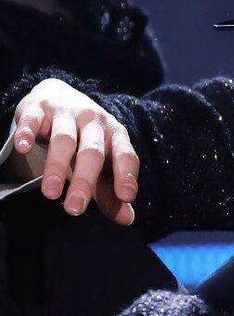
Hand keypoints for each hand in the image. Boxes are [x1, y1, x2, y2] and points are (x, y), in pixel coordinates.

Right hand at [13, 78, 138, 225]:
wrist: (58, 96)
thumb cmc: (85, 138)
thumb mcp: (102, 162)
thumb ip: (110, 192)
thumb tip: (127, 219)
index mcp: (114, 135)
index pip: (125, 154)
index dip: (126, 175)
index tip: (126, 197)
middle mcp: (94, 121)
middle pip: (91, 152)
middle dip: (84, 181)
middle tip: (75, 209)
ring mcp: (67, 112)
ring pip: (64, 139)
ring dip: (56, 166)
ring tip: (50, 193)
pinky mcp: (39, 109)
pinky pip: (33, 121)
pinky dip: (27, 134)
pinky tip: (23, 149)